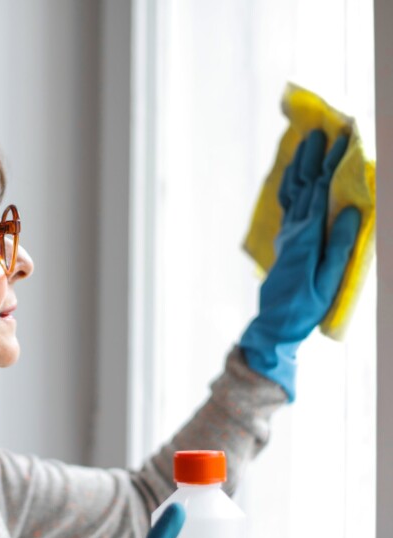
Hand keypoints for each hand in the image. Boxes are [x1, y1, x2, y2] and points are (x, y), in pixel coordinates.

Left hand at [240, 129, 360, 400]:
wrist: (276, 321)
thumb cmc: (307, 305)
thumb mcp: (329, 280)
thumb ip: (339, 246)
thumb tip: (348, 210)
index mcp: (307, 236)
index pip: (320, 191)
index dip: (331, 164)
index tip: (343, 138)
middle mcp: (294, 229)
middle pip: (303, 185)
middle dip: (313, 156)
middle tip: (322, 130)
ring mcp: (287, 234)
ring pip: (291, 192)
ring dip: (298, 166)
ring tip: (305, 144)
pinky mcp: (285, 241)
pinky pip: (286, 205)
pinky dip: (290, 185)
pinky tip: (293, 177)